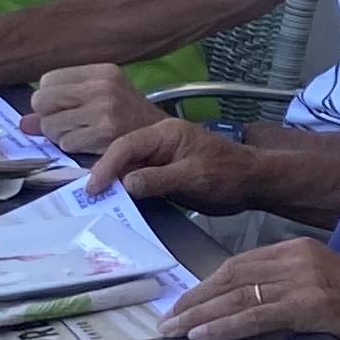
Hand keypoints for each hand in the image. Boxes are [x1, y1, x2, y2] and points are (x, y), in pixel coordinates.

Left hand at [25, 65, 168, 157]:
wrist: (161, 136)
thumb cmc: (127, 116)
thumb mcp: (99, 98)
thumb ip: (60, 106)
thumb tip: (24, 123)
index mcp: (102, 71)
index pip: (48, 79)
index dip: (50, 98)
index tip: (66, 107)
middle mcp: (103, 86)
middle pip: (42, 100)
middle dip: (48, 116)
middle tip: (68, 123)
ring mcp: (104, 109)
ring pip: (50, 125)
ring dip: (59, 135)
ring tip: (81, 134)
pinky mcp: (104, 133)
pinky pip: (65, 143)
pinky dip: (72, 147)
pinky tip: (89, 144)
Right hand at [80, 116, 264, 211]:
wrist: (253, 183)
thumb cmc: (230, 173)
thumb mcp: (195, 176)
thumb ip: (159, 179)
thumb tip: (125, 183)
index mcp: (166, 134)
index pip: (126, 145)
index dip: (106, 166)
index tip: (93, 188)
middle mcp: (158, 144)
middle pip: (121, 157)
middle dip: (104, 176)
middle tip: (87, 200)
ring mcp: (159, 161)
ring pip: (126, 171)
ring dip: (112, 187)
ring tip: (94, 205)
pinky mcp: (162, 176)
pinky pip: (137, 183)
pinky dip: (125, 194)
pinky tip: (114, 206)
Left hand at [163, 238, 339, 339]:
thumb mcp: (319, 294)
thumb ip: (282, 298)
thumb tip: (240, 319)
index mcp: (300, 250)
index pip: (239, 264)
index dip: (205, 286)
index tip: (182, 306)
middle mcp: (299, 258)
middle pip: (232, 277)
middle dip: (194, 301)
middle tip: (166, 321)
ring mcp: (306, 279)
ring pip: (239, 296)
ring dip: (200, 316)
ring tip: (173, 331)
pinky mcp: (312, 305)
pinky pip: (257, 316)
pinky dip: (225, 327)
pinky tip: (203, 336)